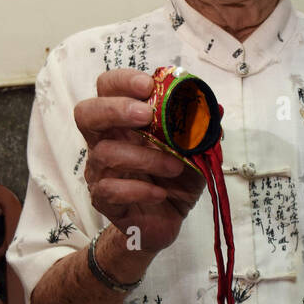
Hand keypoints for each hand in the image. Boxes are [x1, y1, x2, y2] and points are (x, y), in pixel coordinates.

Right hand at [74, 68, 206, 256]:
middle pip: (86, 113)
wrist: (168, 221)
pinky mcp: (103, 200)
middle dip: (115, 109)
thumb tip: (216, 109)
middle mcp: (104, 141)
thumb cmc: (175, 180)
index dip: (122, 81)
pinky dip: (140, 190)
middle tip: (145, 115)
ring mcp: (100, 170)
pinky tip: (161, 193)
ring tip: (175, 167)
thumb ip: (201, 130)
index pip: (107, 88)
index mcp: (123, 121)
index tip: (148, 85)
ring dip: (146, 158)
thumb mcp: (195, 152)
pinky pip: (111, 190)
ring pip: (107, 154)